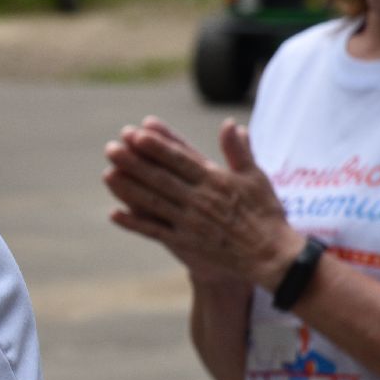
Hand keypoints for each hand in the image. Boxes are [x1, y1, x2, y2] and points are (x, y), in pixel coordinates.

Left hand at [103, 116, 300, 288]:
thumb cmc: (266, 214)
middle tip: (110, 148)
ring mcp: (189, 222)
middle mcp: (199, 200)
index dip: (157, 146)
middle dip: (134, 162)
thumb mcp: (256, 177)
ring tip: (107, 173)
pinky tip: (114, 214)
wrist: (271, 256)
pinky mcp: (185, 243)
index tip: (137, 133)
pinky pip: (155, 231)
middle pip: (160, 178)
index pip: (181, 159)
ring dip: (128, 188)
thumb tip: (230, 123)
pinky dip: (134, 223)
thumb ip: (239, 150)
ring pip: (153, 202)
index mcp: (215, 181)